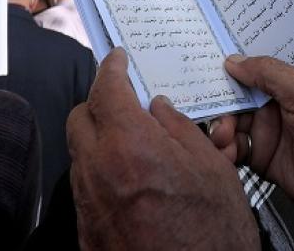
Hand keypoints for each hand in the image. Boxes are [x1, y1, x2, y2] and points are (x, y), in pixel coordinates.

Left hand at [67, 49, 258, 250]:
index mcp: (131, 146)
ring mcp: (89, 203)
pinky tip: (129, 178)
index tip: (118, 60)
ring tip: (133, 142)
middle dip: (98, 102)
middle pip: (79, 117)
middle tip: (123, 99)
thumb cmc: (212, 236)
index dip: (112, 68)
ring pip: (80, 152)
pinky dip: (100, 172)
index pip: (106, 89)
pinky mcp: (87, 230)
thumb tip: (159, 108)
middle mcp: (99, 171)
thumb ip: (179, 129)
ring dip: (98, 138)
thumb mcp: (213, 169)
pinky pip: (85, 186)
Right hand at [210, 55, 293, 240]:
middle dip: (220, 95)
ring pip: (232, 119)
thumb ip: (270, 74)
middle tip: (207, 104)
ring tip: (221, 136)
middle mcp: (280, 100)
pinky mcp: (263, 158)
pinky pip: (234, 148)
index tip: (207, 51)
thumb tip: (234, 60)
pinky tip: (225, 152)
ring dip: (220, 125)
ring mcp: (271, 129)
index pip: (261, 59)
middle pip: (239, 90)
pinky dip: (225, 149)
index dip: (236, 55)